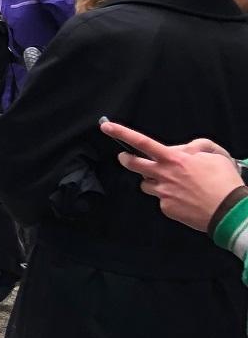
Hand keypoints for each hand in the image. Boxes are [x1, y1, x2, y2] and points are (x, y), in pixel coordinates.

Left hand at [103, 120, 245, 232]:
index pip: (142, 142)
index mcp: (174, 159)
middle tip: (127, 157)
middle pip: (133, 164)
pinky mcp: (166, 208)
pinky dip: (168, 198)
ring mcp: (163, 193)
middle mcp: (164, 175)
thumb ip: (194, 148)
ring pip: (146, 184)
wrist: (230, 211)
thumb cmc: (225, 182)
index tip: (106, 126)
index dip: (122, 133)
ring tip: (172, 183)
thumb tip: (181, 151)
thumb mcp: (214, 155)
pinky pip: (161, 200)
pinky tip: (184, 199)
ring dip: (153, 181)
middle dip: (126, 159)